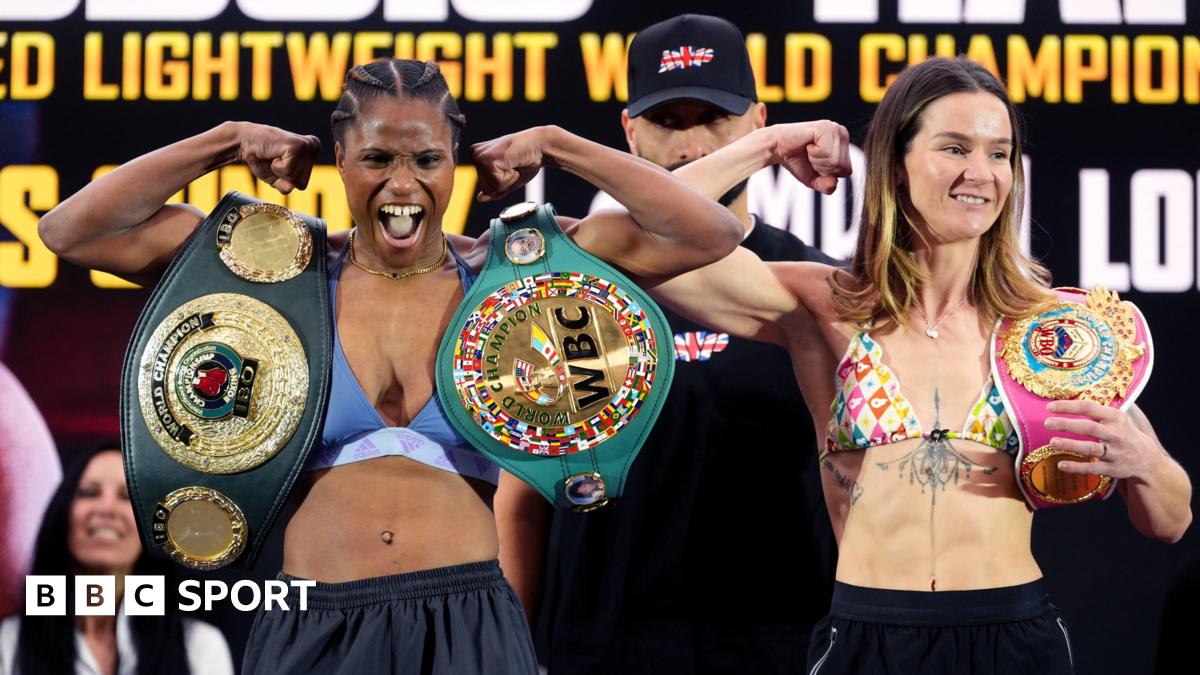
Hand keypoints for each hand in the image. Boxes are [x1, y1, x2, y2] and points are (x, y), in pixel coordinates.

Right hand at [236, 122, 320, 192]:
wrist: (245, 142)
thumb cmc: (262, 160)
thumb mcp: (277, 179)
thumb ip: (286, 187)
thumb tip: (290, 187)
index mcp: (312, 154)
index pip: (302, 184)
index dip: (285, 179)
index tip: (278, 163)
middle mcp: (313, 147)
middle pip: (301, 183)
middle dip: (283, 176)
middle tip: (275, 159)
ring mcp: (307, 146)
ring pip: (295, 178)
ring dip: (279, 170)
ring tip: (275, 156)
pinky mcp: (298, 146)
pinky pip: (288, 171)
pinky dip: (277, 166)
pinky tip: (274, 153)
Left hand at [472, 127, 554, 201]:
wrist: (540, 146)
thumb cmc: (526, 161)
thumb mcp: (509, 180)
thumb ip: (494, 191)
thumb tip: (479, 199)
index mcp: (478, 156)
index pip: (486, 188)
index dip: (504, 183)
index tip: (511, 167)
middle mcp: (475, 153)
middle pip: (486, 188)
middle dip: (505, 182)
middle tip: (513, 165)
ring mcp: (479, 156)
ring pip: (491, 188)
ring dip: (508, 179)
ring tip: (513, 163)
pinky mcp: (486, 159)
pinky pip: (497, 184)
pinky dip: (510, 177)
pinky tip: (513, 162)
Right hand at [767, 121, 851, 194]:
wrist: (777, 148)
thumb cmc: (797, 161)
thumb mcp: (815, 179)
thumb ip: (827, 186)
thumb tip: (834, 182)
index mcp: (843, 145)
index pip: (847, 171)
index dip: (827, 173)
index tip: (814, 162)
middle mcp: (842, 133)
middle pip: (842, 167)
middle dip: (822, 167)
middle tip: (810, 155)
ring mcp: (834, 129)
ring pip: (835, 161)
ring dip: (817, 160)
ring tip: (809, 150)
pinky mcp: (825, 127)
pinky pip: (826, 153)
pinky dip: (814, 154)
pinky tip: (808, 144)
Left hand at [1046, 400, 1161, 479]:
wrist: (1149, 460)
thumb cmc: (1126, 434)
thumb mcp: (1118, 418)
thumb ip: (1098, 410)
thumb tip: (1072, 396)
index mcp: (1116, 417)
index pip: (1089, 408)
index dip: (1068, 406)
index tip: (1049, 407)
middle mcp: (1116, 434)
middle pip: (1089, 427)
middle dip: (1066, 424)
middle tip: (1047, 423)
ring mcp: (1115, 452)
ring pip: (1090, 448)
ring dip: (1070, 445)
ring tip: (1052, 442)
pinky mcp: (1113, 469)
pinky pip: (1092, 468)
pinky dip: (1076, 467)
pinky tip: (1061, 465)